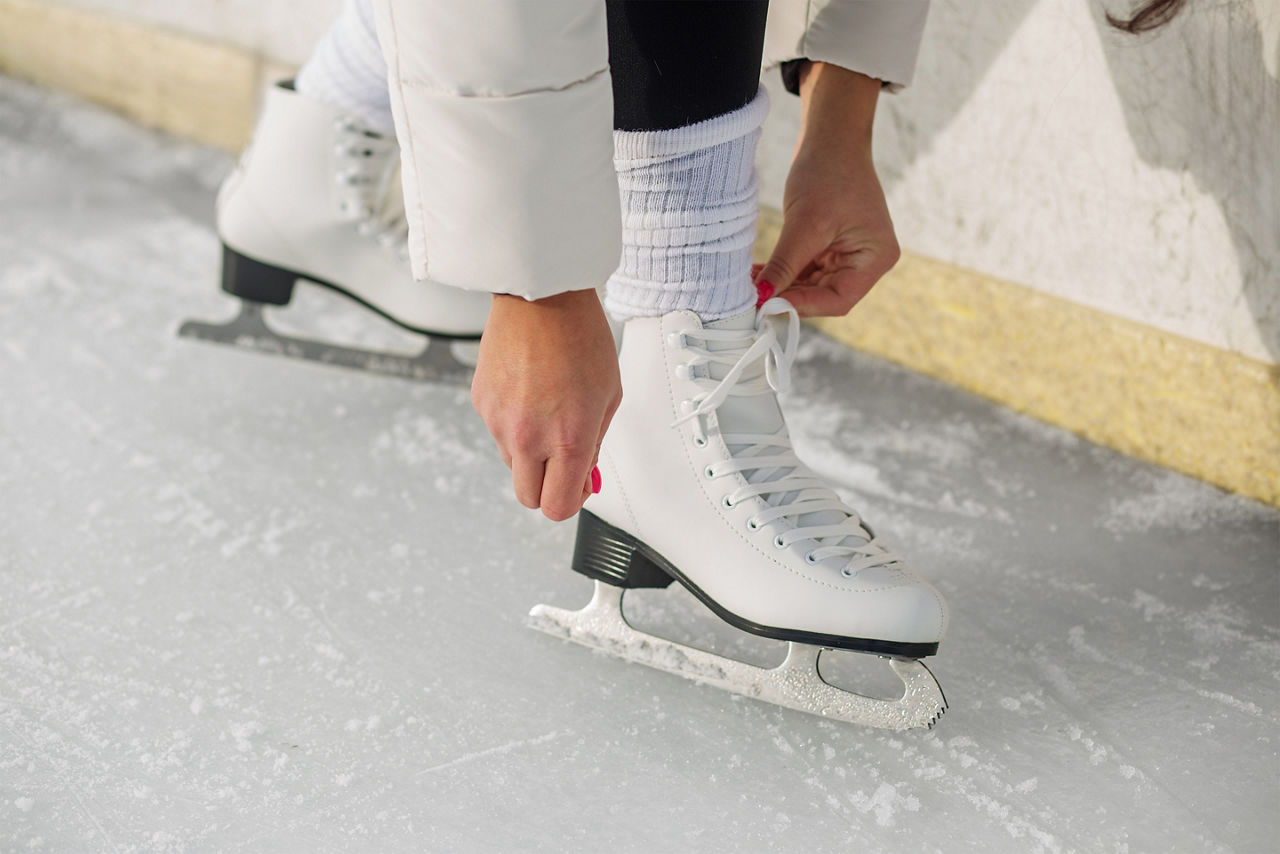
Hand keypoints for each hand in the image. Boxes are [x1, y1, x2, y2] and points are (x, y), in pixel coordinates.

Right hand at [471, 289, 620, 521]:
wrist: (540, 295)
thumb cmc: (579, 336)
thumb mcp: (608, 395)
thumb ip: (595, 444)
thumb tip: (586, 477)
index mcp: (567, 439)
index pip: (558, 507)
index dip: (571, 501)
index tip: (579, 486)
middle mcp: (527, 437)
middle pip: (529, 499)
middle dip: (547, 487)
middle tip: (563, 462)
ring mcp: (498, 422)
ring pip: (513, 464)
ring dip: (531, 453)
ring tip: (548, 411)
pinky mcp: (481, 403)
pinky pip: (498, 431)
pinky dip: (513, 424)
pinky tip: (530, 392)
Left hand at [754, 63, 900, 317]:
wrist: (830, 137)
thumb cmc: (829, 172)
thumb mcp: (805, 223)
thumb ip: (785, 265)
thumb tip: (761, 298)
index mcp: (875, 258)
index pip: (838, 299)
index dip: (803, 305)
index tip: (768, 305)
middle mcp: (866, 262)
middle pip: (823, 296)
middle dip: (788, 297)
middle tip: (752, 299)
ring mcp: (847, 255)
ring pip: (810, 286)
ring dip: (780, 286)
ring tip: (747, 286)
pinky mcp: (829, 247)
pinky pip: (804, 270)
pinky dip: (781, 273)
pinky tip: (756, 274)